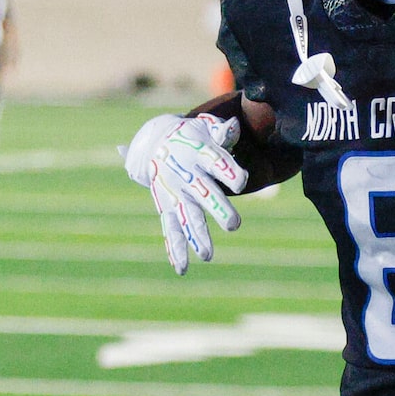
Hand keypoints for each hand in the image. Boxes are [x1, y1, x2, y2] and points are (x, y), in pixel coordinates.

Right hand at [124, 112, 244, 273]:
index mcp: (198, 155)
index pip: (217, 162)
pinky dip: (175, 249)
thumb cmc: (191, 137)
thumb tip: (234, 126)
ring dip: (197, 236)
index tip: (240, 182)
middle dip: (218, 209)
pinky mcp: (166, 207)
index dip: (229, 172)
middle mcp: (186, 176)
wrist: (154, 141)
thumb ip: (222, 133)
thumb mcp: (205, 129)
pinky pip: (170, 229)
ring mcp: (175, 194)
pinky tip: (182, 268)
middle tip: (234, 225)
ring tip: (208, 256)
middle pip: (204, 193)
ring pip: (187, 216)